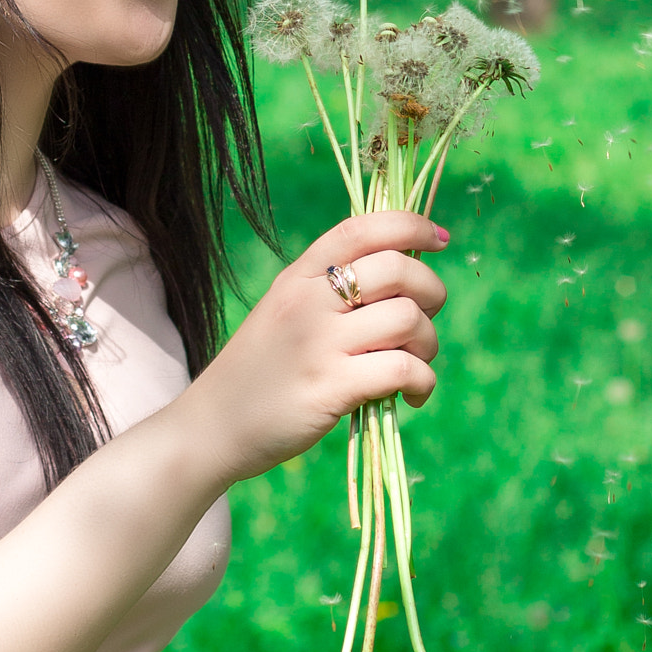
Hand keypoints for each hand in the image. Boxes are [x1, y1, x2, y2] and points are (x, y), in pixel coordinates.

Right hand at [167, 211, 448, 486]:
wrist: (212, 427)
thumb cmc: (259, 371)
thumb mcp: (284, 311)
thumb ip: (330, 290)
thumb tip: (405, 276)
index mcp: (299, 276)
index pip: (362, 228)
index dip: (411, 224)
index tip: (439, 239)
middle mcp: (308, 301)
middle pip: (398, 269)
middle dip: (431, 291)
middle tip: (426, 318)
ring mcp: (318, 344)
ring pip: (407, 319)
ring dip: (428, 343)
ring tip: (415, 364)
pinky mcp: (330, 388)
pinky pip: (403, 370)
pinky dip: (423, 382)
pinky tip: (412, 396)